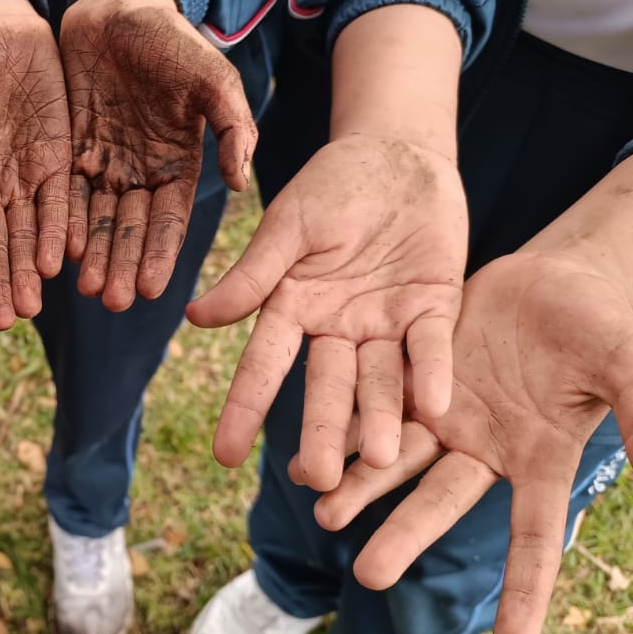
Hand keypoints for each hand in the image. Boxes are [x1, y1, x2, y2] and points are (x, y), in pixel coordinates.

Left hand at [59, 0, 254, 309]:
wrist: (121, 7)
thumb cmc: (174, 41)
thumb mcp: (213, 79)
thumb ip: (232, 128)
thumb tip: (241, 183)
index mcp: (178, 163)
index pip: (169, 220)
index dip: (160, 253)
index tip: (153, 289)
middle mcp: (140, 172)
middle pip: (130, 229)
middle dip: (123, 265)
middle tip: (113, 301)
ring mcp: (104, 162)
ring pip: (96, 219)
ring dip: (93, 255)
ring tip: (86, 289)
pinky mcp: (69, 148)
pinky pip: (64, 191)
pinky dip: (62, 221)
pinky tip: (57, 250)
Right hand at [188, 135, 466, 486]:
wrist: (397, 153)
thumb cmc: (331, 185)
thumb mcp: (288, 226)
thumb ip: (253, 275)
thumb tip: (194, 318)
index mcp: (292, 308)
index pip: (263, 367)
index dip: (244, 410)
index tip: (225, 458)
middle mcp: (337, 328)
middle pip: (327, 388)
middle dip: (324, 433)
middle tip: (319, 481)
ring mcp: (385, 324)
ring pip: (381, 381)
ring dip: (383, 418)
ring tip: (384, 459)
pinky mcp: (432, 309)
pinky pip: (431, 348)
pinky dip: (435, 376)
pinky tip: (438, 407)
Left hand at [313, 251, 632, 633]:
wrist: (555, 277)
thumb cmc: (604, 326)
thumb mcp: (632, 369)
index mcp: (540, 459)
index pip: (533, 535)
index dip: (526, 590)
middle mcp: (485, 449)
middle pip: (441, 501)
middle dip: (406, 536)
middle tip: (369, 575)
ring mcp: (445, 416)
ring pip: (396, 460)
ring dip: (361, 487)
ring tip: (323, 513)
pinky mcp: (414, 379)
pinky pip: (374, 408)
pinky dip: (344, 432)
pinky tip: (303, 456)